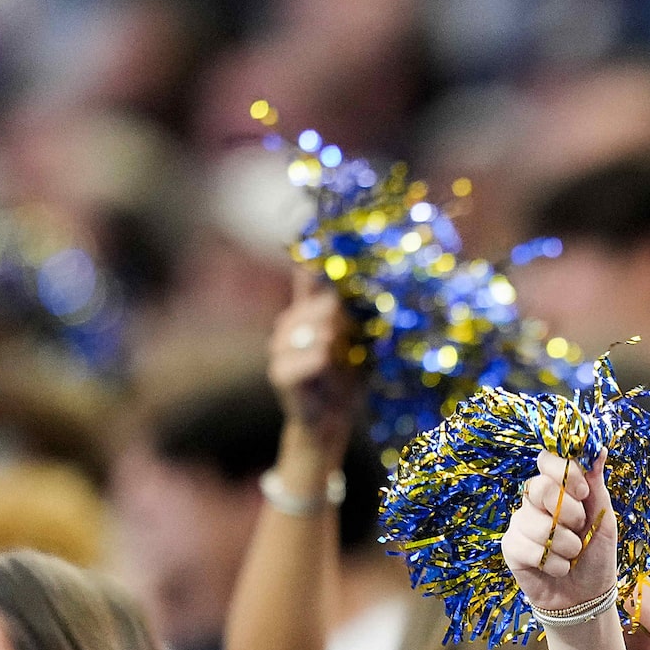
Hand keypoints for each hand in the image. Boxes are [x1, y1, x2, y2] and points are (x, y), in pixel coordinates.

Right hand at [267, 269, 356, 453]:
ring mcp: (279, 346)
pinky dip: (332, 368)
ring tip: (342, 368)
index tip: (316, 227)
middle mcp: (288, 323)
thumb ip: (357, 314)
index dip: (313, 255)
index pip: (308, 276)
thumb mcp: (359, 342)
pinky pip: (317, 357)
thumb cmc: (348, 378)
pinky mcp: (280, 372)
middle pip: (327, 305)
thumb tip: (370, 285)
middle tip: (351, 350)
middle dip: (349, 325)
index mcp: (306, 312)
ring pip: (324, 331)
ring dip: (343, 351)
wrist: (329, 422)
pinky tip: (329, 380)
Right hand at [500, 452, 619, 617]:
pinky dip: (552, 563)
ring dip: (565, 545)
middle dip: (569, 513)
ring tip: (572, 555)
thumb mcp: (604, 519)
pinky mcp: (510, 547)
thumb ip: (597, 485)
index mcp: (558, 489)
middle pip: (539, 487)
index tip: (584, 492)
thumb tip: (599, 450)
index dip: (566, 473)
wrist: (586, 595)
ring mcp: (520, 523)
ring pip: (538, 523)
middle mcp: (534, 502)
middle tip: (579, 529)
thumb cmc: (596, 554)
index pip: (548, 461)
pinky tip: (557, 568)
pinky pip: (529, 548)